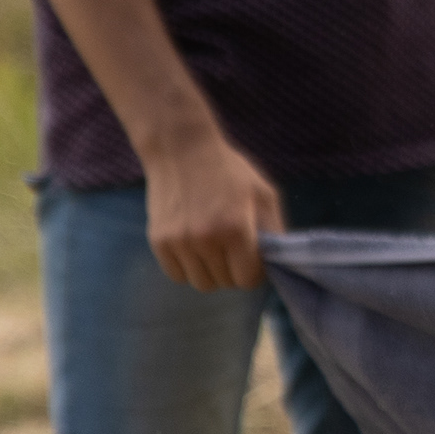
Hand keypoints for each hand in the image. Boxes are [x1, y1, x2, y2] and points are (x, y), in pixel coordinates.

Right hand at [141, 130, 279, 290]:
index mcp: (236, 229)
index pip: (248, 279)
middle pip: (225, 283)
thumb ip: (273, 231)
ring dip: (212, 272)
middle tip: (234, 250)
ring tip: (214, 249)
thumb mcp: (263, 194)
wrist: (181, 150)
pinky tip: (194, 248)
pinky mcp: (158, 242)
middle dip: (234, 270)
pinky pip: (177, 275)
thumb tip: (276, 264)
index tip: (253, 258)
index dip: (255, 272)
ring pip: (201, 283)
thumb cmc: (229, 171)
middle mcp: (205, 240)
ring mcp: (179, 243)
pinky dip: (188, 269)